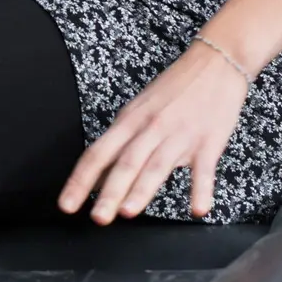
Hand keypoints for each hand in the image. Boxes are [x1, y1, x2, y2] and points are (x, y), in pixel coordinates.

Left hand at [58, 41, 247, 222]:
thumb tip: (98, 177)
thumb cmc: (174, 89)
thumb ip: (121, 144)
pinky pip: (203, 170)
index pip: (98, 154)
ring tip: (128, 211)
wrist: (214, 63)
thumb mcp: (139, 110)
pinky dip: (200, 190)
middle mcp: (150, 128)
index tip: (67, 205)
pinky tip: (197, 209)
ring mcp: (180, 136)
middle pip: (125, 163)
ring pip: (156, 166)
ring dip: (141, 189)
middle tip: (97, 218)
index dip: (80, 180)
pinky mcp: (209, 142)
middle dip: (109, 192)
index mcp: (129, 121)